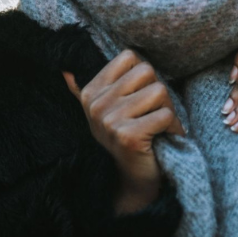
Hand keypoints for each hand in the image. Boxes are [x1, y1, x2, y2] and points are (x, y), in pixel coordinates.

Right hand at [62, 49, 184, 214]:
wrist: (133, 180)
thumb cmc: (128, 137)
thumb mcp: (107, 111)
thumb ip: (88, 89)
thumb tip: (64, 71)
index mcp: (90, 92)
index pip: (130, 57)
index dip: (144, 76)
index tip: (140, 98)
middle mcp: (96, 105)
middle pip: (146, 71)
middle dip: (159, 92)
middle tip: (154, 113)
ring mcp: (109, 121)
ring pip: (159, 91)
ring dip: (168, 110)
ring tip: (158, 126)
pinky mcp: (128, 136)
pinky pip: (165, 115)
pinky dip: (173, 127)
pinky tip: (162, 138)